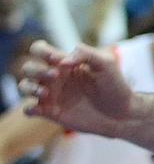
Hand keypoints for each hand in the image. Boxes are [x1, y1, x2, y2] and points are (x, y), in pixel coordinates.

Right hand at [19, 40, 133, 137]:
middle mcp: (55, 77)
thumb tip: (61, 62)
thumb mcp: (105, 63)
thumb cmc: (115, 85)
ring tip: (45, 92)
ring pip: (24, 86)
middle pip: (28, 67)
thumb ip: (85, 54)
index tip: (55, 59)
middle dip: (36, 69)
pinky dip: (28, 108)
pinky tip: (39, 108)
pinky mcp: (51, 113)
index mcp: (66, 62)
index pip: (40, 49)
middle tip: (56, 76)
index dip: (41, 51)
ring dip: (29, 87)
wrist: (120, 113)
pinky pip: (29, 109)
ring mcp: (52, 95)